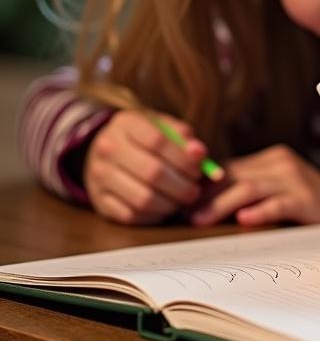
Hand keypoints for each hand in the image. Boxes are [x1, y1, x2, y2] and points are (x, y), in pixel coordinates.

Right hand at [83, 110, 208, 224]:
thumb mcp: (163, 127)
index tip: (199, 169)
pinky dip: (153, 216)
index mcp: (126, 124)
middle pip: (152, 172)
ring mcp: (99, 176)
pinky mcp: (99, 201)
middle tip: (194, 191)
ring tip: (180, 200)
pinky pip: (130, 216)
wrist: (108, 151)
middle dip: (182, 186)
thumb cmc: (146, 139)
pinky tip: (163, 208)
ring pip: (142, 199)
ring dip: (170, 204)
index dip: (184, 158)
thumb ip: (183, 137)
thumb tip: (199, 154)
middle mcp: (107, 149)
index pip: (158, 140)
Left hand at [189, 145, 319, 226]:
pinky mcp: (307, 199)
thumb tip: (205, 204)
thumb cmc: (309, 206)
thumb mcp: (279, 191)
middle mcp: (283, 163)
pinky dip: (258, 211)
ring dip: (221, 205)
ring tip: (201, 220)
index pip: (231, 168)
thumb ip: (250, 192)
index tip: (182, 202)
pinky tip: (242, 220)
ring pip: (250, 188)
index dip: (205, 185)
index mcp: (273, 159)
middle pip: (235, 176)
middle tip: (185, 214)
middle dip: (207, 196)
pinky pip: (278, 203)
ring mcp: (296, 180)